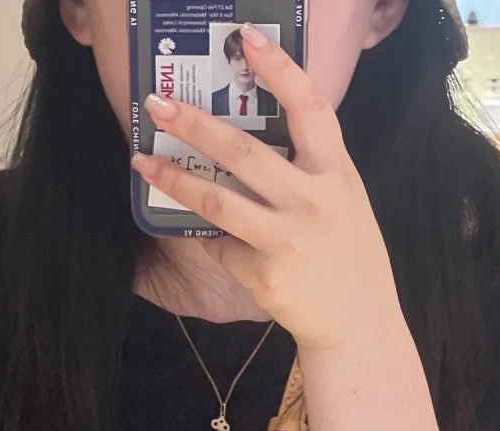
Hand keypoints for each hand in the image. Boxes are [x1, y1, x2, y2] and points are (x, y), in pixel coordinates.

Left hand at [131, 25, 401, 352]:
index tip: (248, 38)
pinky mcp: (266, 274)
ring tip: (142, 163)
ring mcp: (288, 238)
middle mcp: (313, 200)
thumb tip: (248, 142)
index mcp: (335, 171)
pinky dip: (206, 237)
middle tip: (156, 104)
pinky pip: (221, 247)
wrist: (357, 322)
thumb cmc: (346, 254)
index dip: (280, 70)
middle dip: (194, 125)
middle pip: (244, 152)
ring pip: (218, 200)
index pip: (310, 108)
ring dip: (174, 179)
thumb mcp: (342, 199)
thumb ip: (308, 169)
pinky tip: (195, 231)